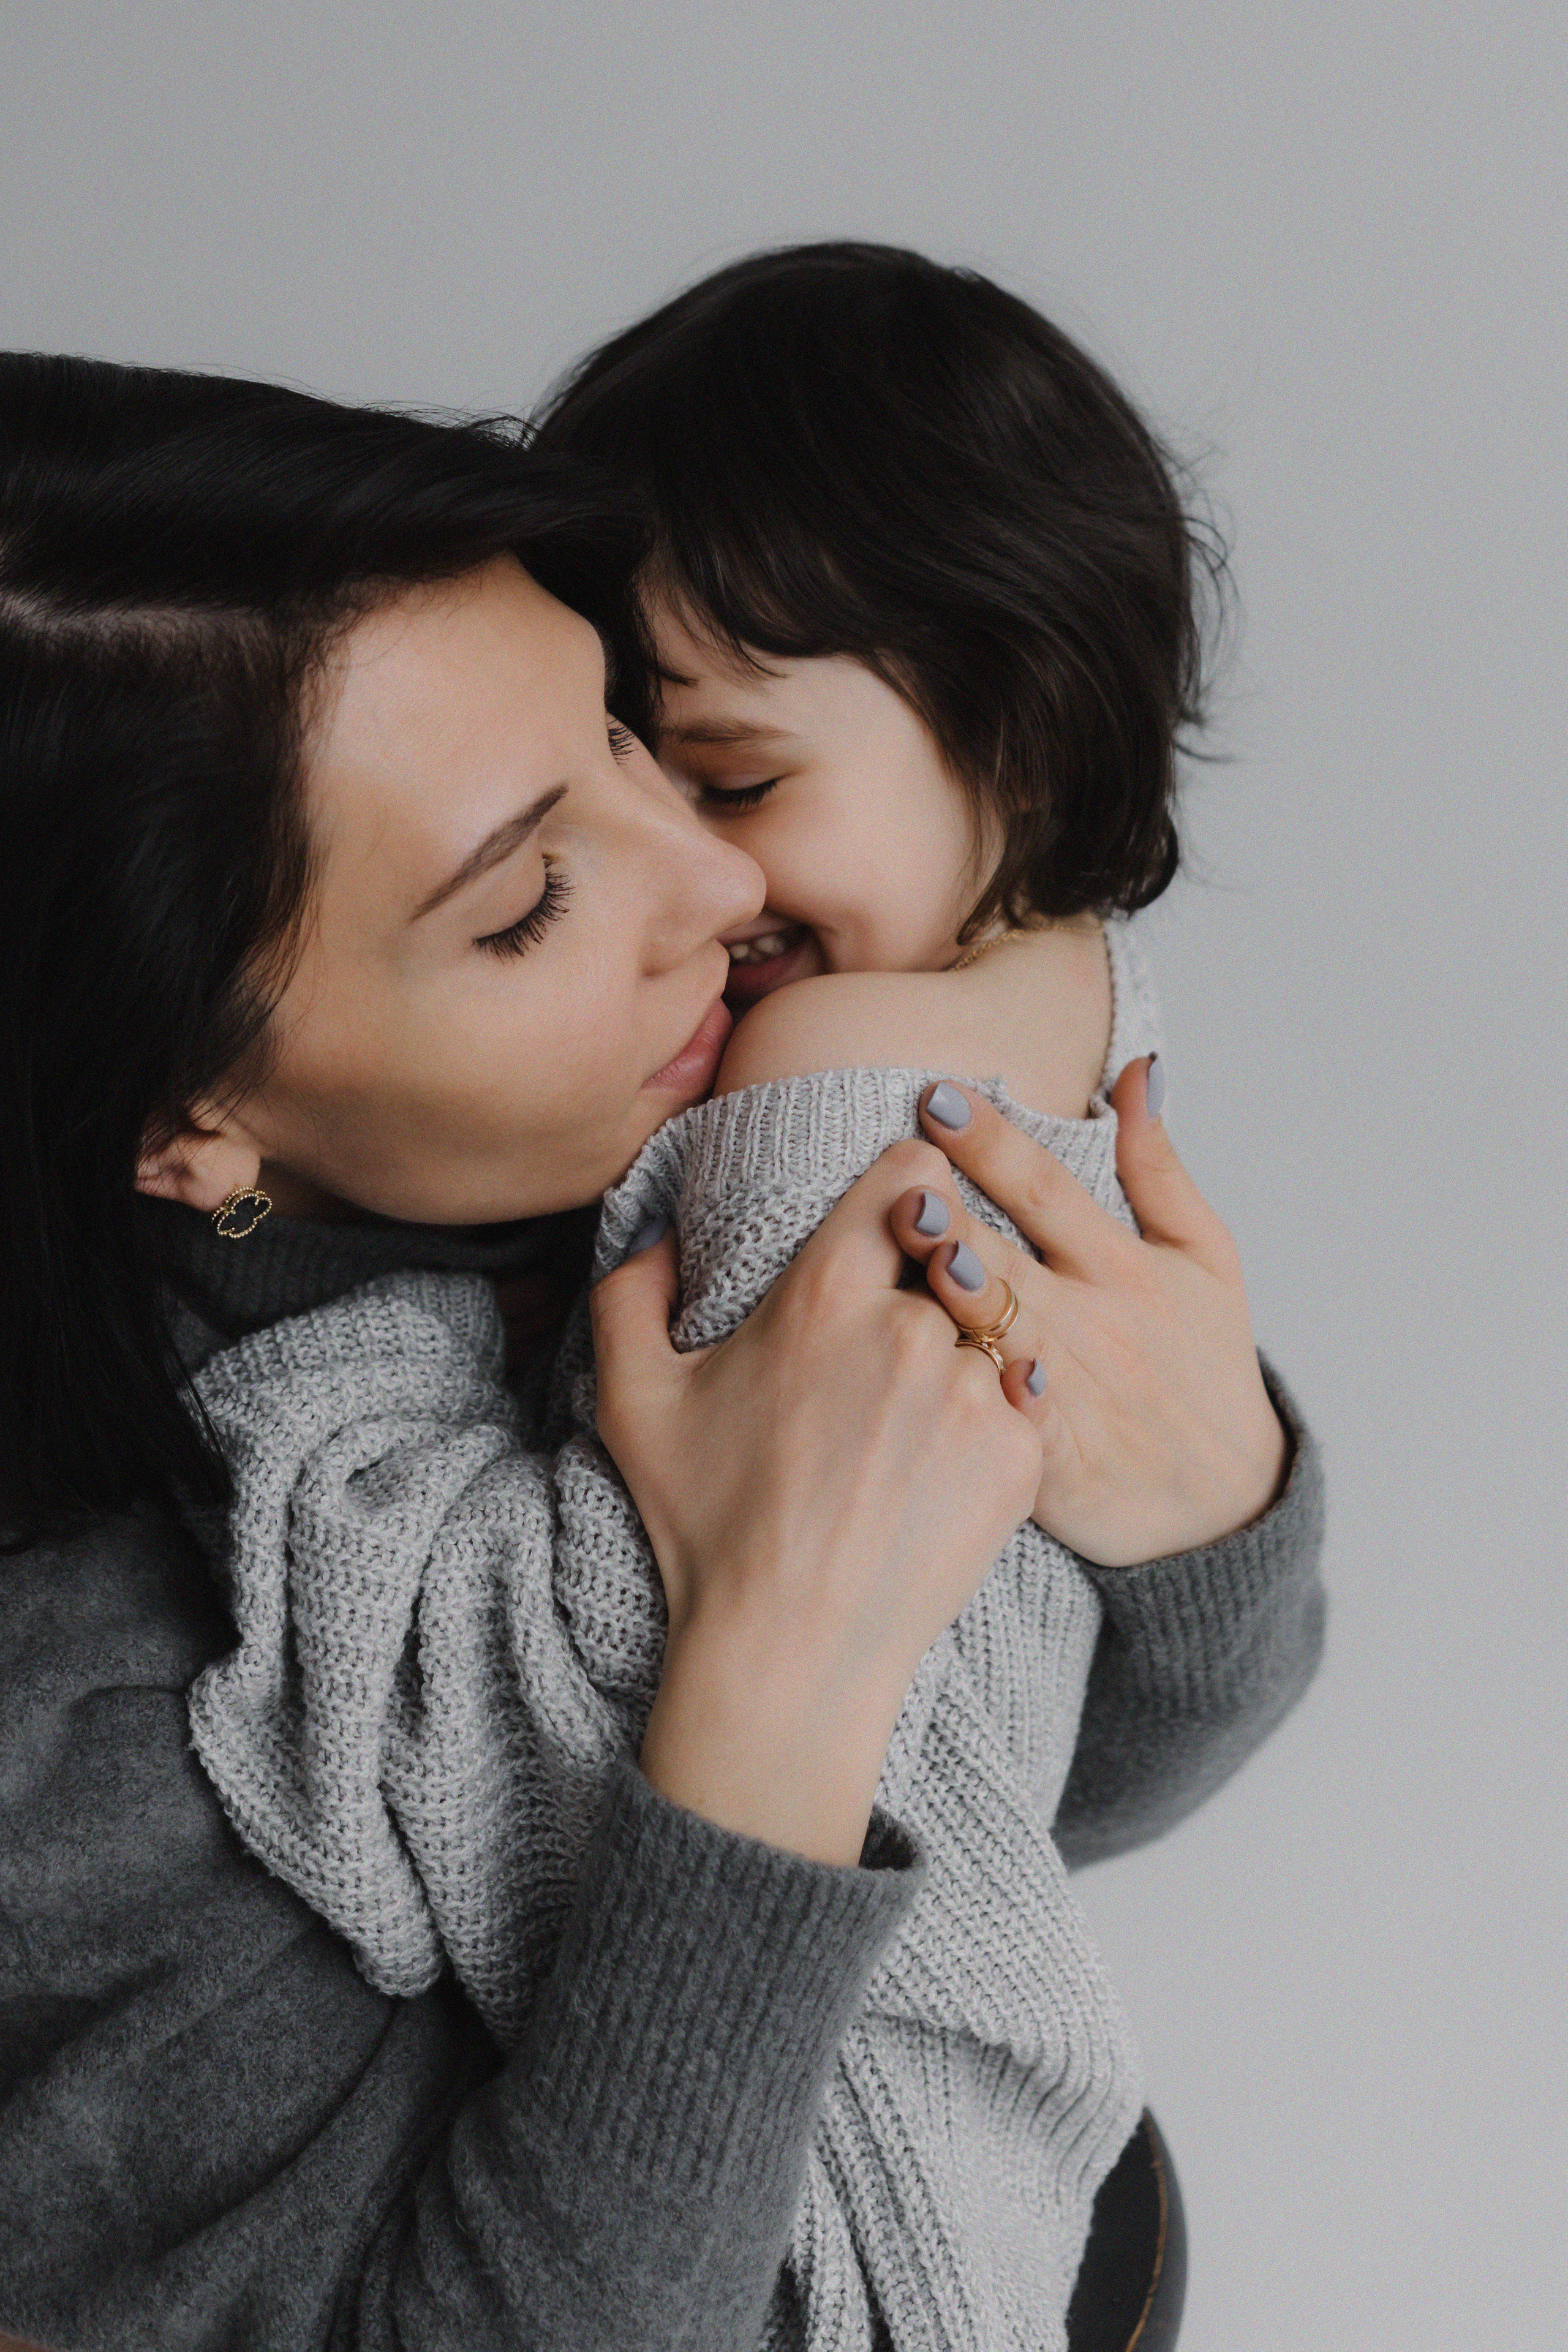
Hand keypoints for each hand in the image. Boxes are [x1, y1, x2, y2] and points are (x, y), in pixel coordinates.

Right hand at [589, 1139, 1045, 1859]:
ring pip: (998, 1329)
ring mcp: (972, 1391)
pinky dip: (998, 1417)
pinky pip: (1027, 1398)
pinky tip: (947, 1460)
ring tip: (919, 1419)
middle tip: (896, 1347)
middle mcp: (908, 1328)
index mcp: (822, 1295)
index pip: (914, 1179)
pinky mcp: (1020, 1454)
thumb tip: (654, 1230)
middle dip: (933, 1285)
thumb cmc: (708, 1527)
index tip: (902, 1222)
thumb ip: (629, 1292)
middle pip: (958, 1259)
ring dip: (968, 1353)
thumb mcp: (634, 1402)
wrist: (791, 1651)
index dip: (913, 1193)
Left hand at [886, 1062, 1288, 1567]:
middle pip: (1015, 1256)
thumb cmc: (1202, 1362)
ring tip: (918, 1249)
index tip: (937, 1096)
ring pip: (1008, 1333)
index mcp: (1122, 1262)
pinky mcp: (1058, 1461)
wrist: (1224, 1501)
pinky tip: (958, 1374)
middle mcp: (1095, 1318)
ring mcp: (1076, 1389)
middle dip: (960, 1215)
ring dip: (963, 1291)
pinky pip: (1020, 1427)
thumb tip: (1135, 1067)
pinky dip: (997, 1402)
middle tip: (905, 1175)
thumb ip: (1157, 1164)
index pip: (1047, 1187)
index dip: (994, 1141)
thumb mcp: (1203, 1255)